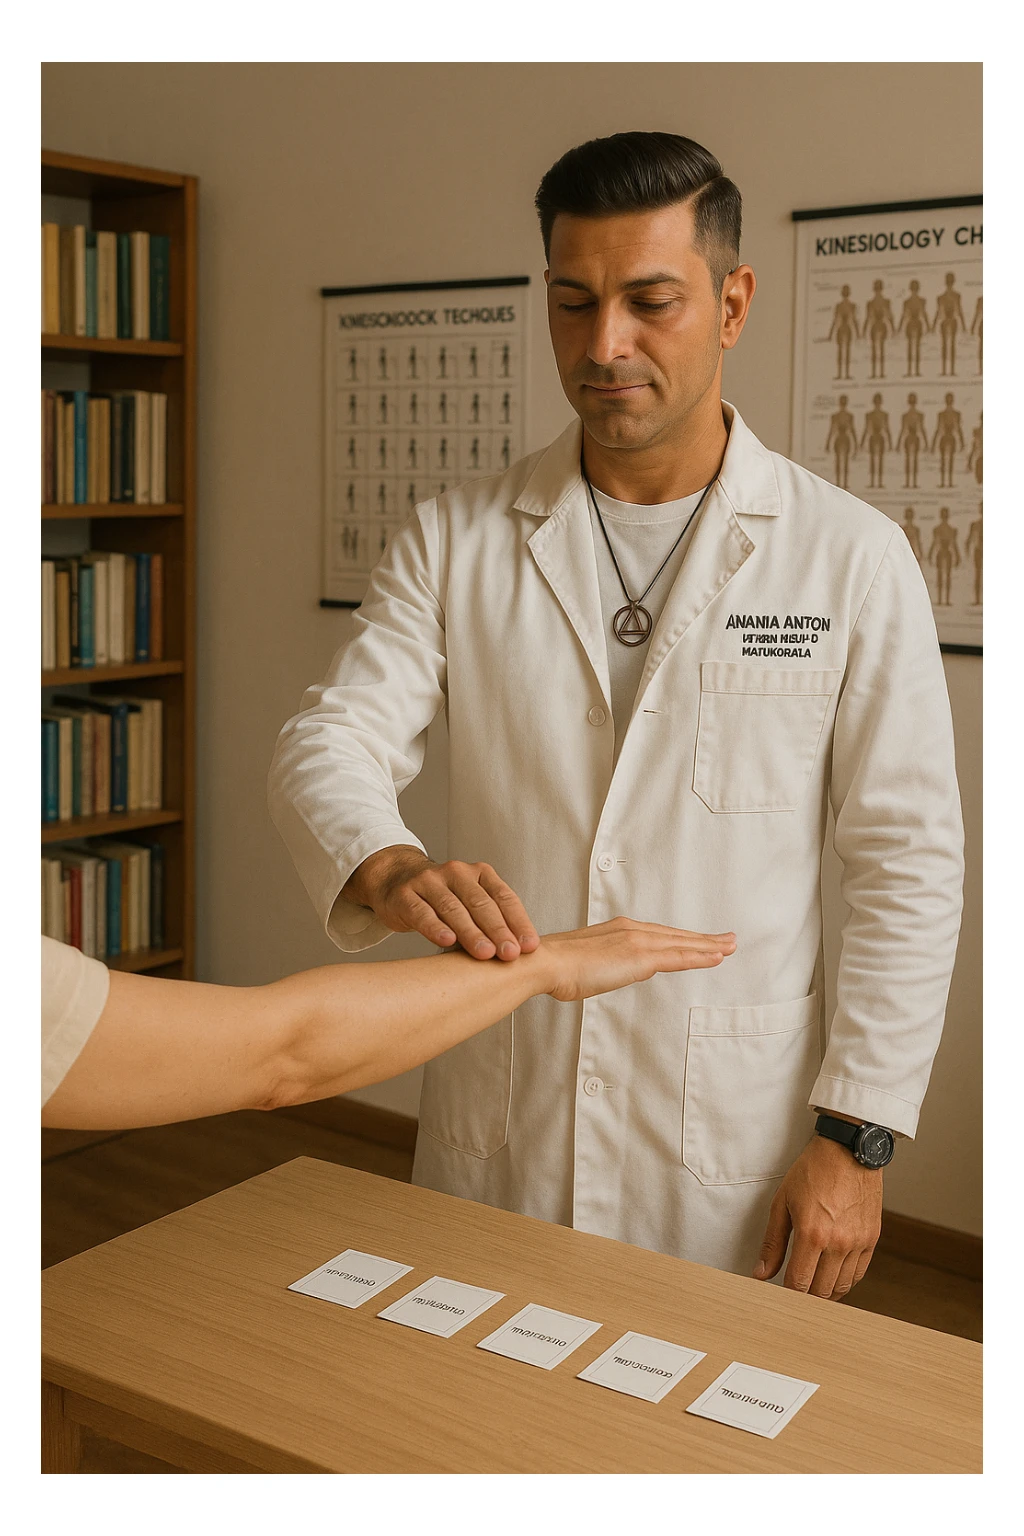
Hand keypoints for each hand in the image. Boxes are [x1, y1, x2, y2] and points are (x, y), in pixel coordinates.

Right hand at [344, 846, 539, 961]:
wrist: (396, 880)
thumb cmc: (442, 899)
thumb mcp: (469, 902)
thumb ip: (490, 921)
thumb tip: (520, 954)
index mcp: (480, 873)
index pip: (504, 897)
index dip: (518, 922)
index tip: (529, 947)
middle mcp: (457, 873)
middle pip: (481, 903)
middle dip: (498, 930)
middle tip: (510, 954)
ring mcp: (429, 881)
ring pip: (453, 908)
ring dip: (471, 933)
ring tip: (486, 953)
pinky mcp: (405, 894)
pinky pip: (422, 912)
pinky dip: (435, 927)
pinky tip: (447, 941)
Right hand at [540, 916, 735, 1001]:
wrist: (546, 963)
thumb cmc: (556, 967)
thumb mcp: (585, 964)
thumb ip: (602, 964)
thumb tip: (609, 971)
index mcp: (618, 930)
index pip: (659, 935)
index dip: (682, 938)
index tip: (699, 940)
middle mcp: (631, 930)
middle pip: (677, 936)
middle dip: (704, 939)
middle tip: (728, 940)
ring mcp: (637, 942)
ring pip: (683, 944)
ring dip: (709, 946)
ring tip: (730, 947)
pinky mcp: (639, 957)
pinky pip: (678, 957)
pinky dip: (700, 957)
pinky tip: (717, 958)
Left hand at [753, 1134, 881, 1299]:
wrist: (849, 1150)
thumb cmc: (813, 1171)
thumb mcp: (782, 1202)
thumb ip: (772, 1242)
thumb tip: (761, 1273)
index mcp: (812, 1235)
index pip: (799, 1284)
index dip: (788, 1296)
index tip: (780, 1297)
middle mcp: (838, 1243)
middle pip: (821, 1291)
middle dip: (806, 1298)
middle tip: (794, 1295)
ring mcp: (858, 1242)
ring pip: (841, 1287)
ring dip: (826, 1293)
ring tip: (812, 1288)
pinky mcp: (872, 1239)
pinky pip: (858, 1274)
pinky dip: (845, 1281)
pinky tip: (832, 1277)